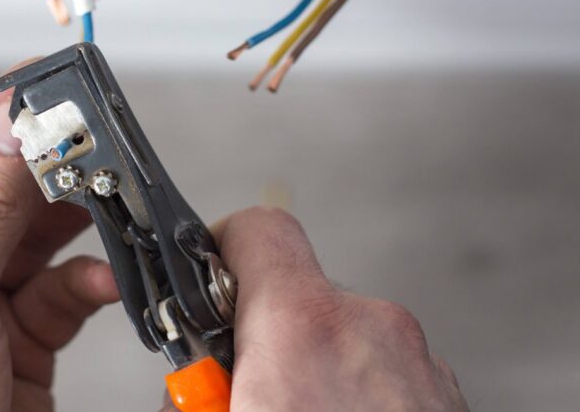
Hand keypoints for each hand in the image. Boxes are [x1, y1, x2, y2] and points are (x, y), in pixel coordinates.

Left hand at [0, 81, 119, 410]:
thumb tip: (14, 125)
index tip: (31, 87)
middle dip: (35, 173)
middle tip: (83, 138)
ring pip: (28, 241)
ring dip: (69, 222)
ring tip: (103, 194)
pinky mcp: (13, 343)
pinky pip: (56, 294)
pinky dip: (84, 283)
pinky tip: (102, 277)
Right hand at [200, 207, 467, 410]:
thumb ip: (195, 386)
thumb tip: (175, 390)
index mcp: (303, 330)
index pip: (258, 230)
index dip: (223, 248)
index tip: (207, 283)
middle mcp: (372, 330)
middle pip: (298, 297)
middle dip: (266, 340)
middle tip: (247, 393)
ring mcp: (422, 364)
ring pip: (346, 339)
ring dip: (316, 372)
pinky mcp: (450, 397)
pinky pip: (387, 373)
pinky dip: (360, 396)